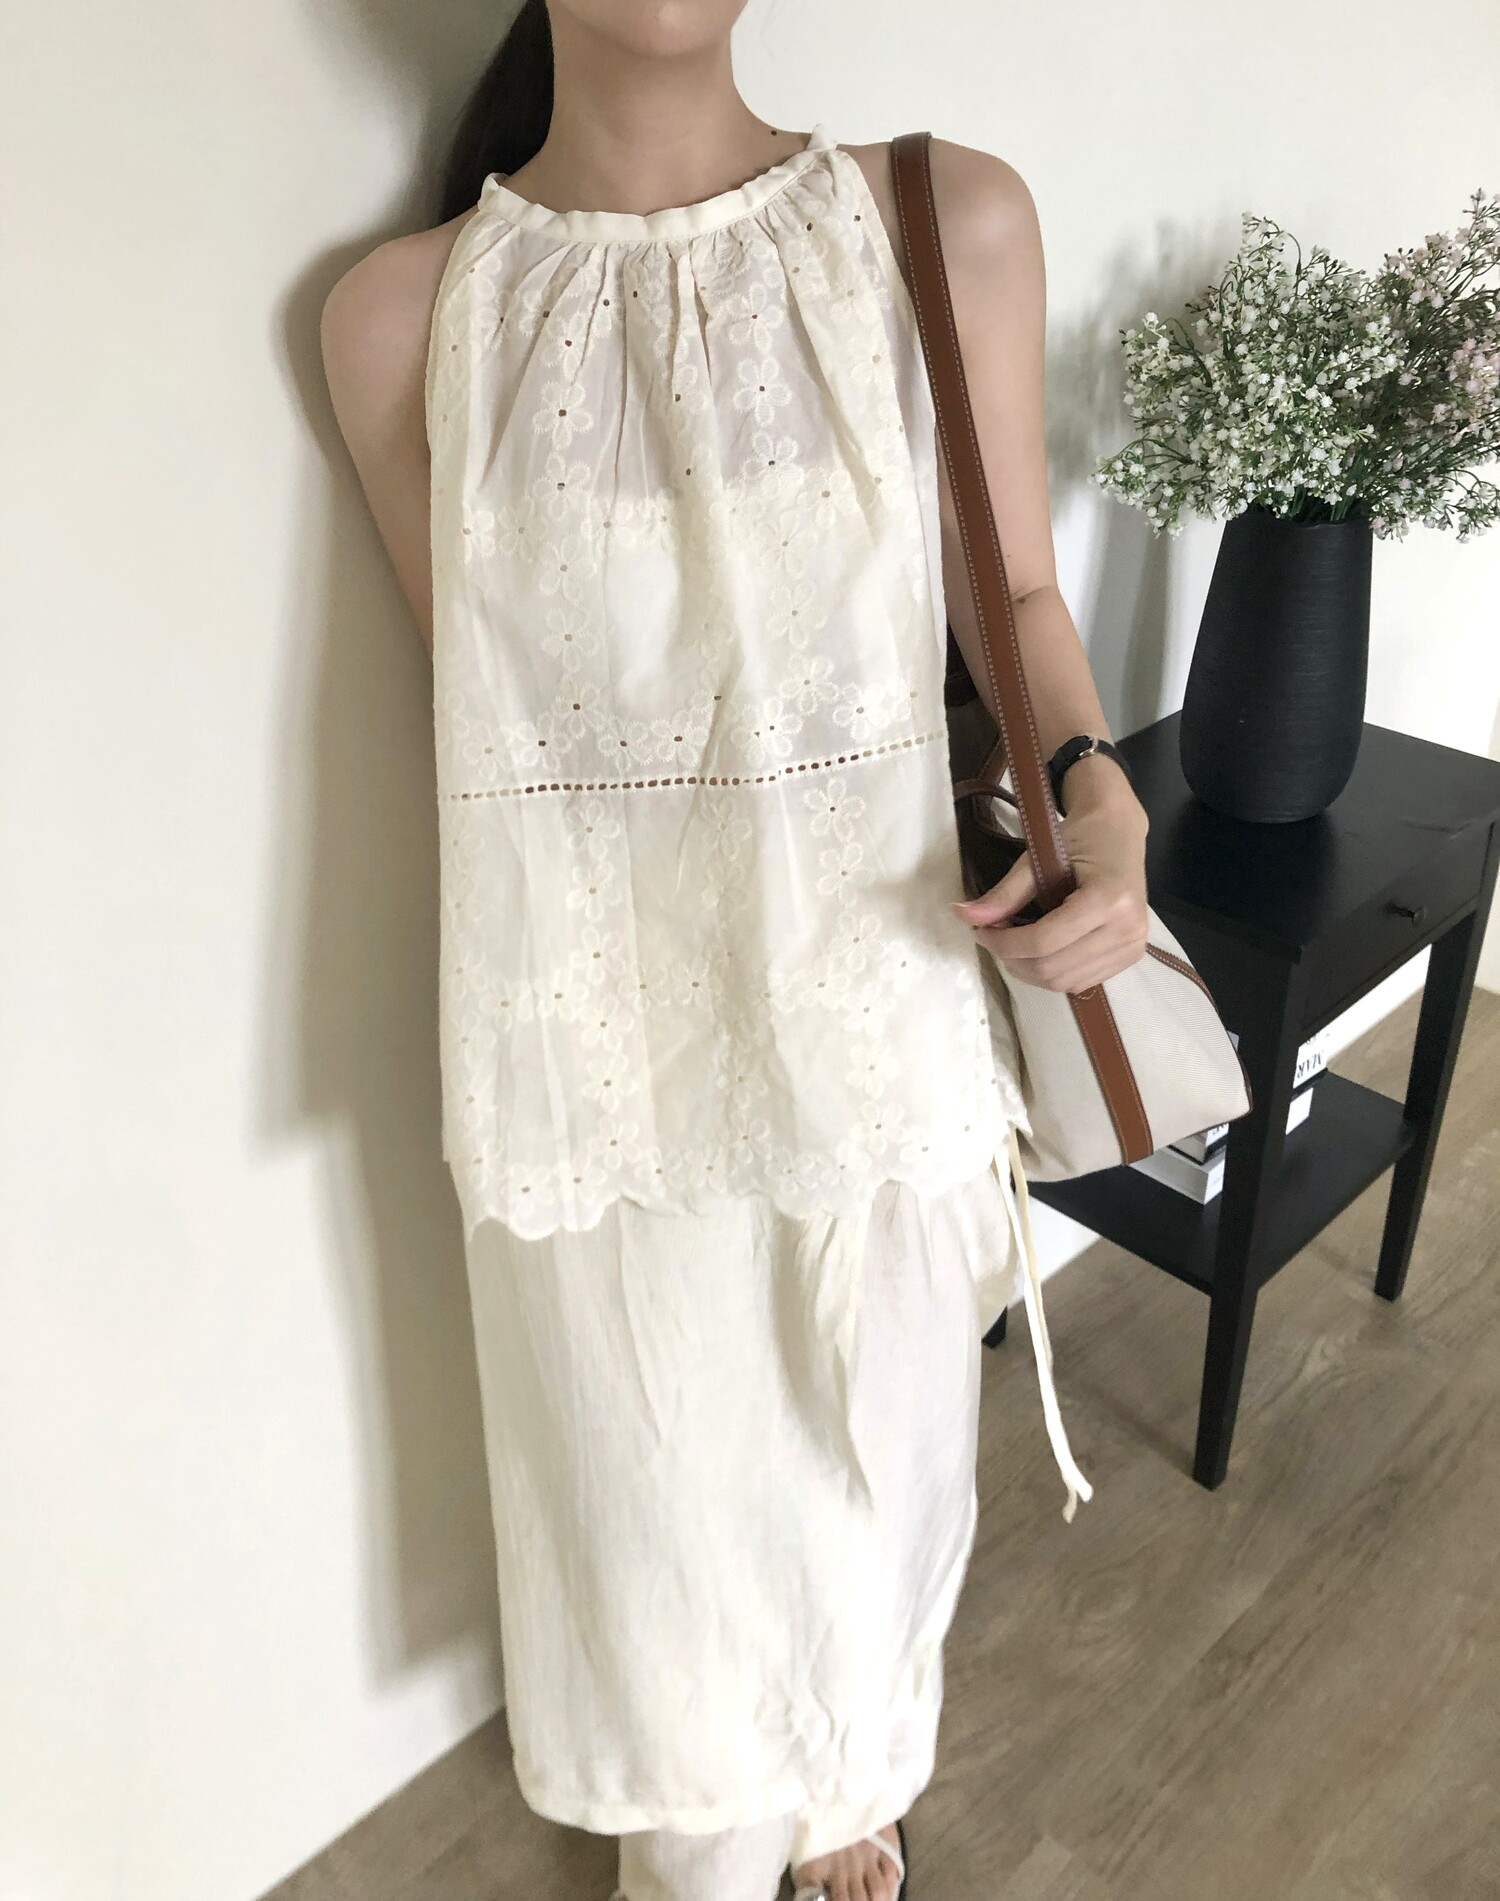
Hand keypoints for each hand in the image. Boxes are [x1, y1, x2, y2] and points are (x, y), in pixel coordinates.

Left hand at [952, 757, 1149, 991]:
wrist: (1119, 833)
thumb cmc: (1080, 838)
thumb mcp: (1037, 858)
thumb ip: (1004, 893)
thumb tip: (963, 915)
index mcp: (1109, 899)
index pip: (1044, 941)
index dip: (1004, 943)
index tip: (979, 930)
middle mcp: (1127, 929)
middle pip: (1052, 968)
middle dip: (1012, 958)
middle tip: (992, 937)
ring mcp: (1132, 946)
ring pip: (1063, 982)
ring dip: (1028, 970)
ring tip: (1013, 944)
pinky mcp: (1131, 957)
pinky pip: (1079, 982)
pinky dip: (1050, 973)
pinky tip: (1037, 951)